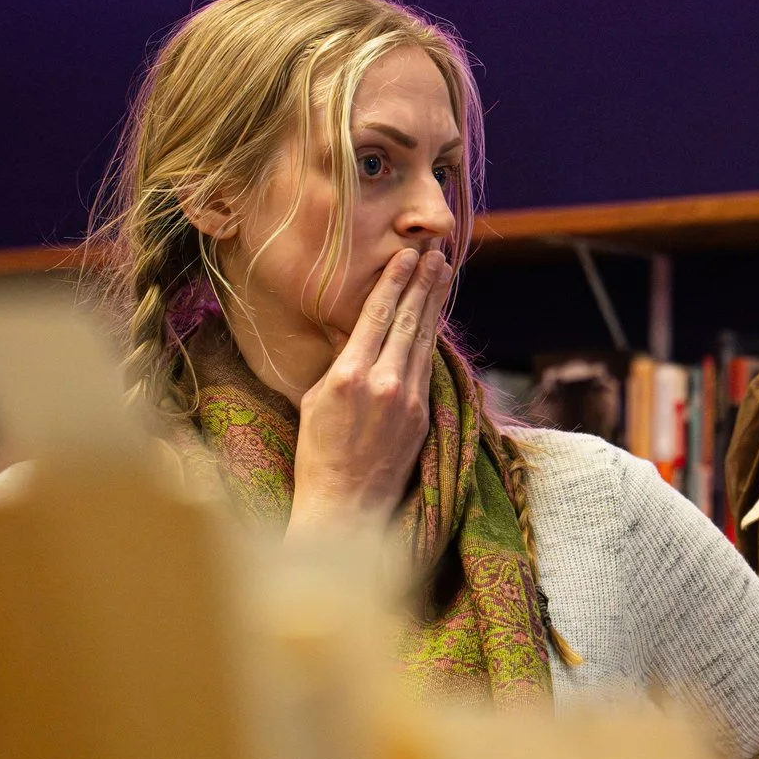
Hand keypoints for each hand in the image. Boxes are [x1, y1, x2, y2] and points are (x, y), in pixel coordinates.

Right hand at [289, 247, 450, 534]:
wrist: (346, 504)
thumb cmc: (318, 454)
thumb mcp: (315, 400)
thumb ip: (338, 363)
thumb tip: (352, 332)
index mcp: (349, 376)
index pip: (377, 316)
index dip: (394, 282)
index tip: (406, 255)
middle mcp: (384, 383)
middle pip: (408, 320)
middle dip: (422, 283)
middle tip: (435, 253)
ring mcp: (408, 399)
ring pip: (424, 339)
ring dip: (434, 302)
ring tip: (443, 273)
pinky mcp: (423, 414)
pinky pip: (428, 365)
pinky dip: (432, 337)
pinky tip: (436, 318)